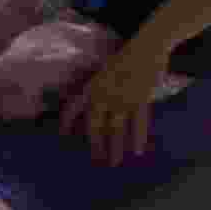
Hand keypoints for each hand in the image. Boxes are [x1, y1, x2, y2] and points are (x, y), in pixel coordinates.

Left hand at [59, 37, 169, 165]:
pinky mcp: (140, 101)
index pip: (73, 108)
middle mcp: (103, 96)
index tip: (63, 136)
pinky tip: (137, 151)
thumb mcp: (108, 69)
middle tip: (96, 160)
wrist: (148, 46)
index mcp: (92, 86)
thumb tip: (99, 104)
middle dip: (95, 145)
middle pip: (95, 126)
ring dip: (115, 148)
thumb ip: (102, 87)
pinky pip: (138, 124)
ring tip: (115, 162)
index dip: (67, 123)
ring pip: (115, 129)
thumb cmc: (130, 54)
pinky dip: (138, 138)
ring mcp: (122, 100)